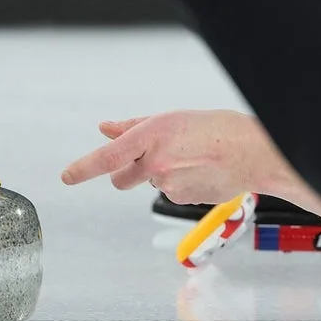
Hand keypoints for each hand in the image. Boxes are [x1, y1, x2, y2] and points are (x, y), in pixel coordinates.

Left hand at [61, 109, 287, 205]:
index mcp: (151, 136)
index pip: (107, 157)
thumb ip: (133, 127)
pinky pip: (171, 193)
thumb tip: (105, 129)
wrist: (254, 152)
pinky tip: (200, 171)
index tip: (66, 177)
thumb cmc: (217, 128)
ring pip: (151, 184)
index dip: (83, 168)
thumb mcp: (171, 119)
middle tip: (151, 159)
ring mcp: (169, 185)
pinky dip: (180, 184)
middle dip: (127, 173)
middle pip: (121, 179)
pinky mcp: (183, 200)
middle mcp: (156, 163)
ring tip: (191, 159)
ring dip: (162, 174)